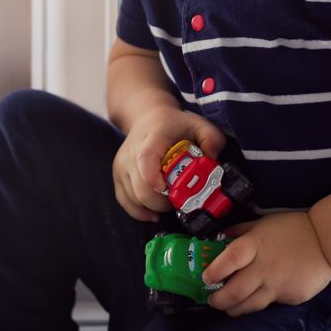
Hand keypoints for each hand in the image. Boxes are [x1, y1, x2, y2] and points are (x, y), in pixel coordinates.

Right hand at [111, 101, 229, 222]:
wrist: (148, 116)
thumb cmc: (175, 124)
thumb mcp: (199, 124)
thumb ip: (212, 139)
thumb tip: (213, 160)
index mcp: (152, 139)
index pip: (146, 160)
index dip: (154, 179)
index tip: (167, 189)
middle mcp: (131, 153)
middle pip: (141, 188)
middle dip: (163, 202)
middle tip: (180, 199)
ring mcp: (122, 165)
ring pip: (133, 198)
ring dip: (154, 207)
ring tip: (170, 200)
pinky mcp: (118, 175)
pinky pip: (124, 201)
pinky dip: (139, 211)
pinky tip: (153, 213)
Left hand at [202, 212, 330, 316]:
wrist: (326, 243)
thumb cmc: (292, 229)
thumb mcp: (263, 223)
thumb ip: (240, 231)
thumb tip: (219, 238)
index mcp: (255, 245)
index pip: (230, 260)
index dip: (214, 270)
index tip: (205, 277)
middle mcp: (264, 268)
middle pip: (235, 292)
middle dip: (218, 300)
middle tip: (212, 299)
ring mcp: (278, 286)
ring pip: (249, 306)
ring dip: (234, 309)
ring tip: (228, 307)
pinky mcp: (290, 298)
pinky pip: (270, 305)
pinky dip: (259, 304)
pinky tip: (255, 300)